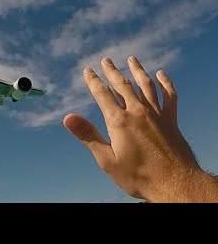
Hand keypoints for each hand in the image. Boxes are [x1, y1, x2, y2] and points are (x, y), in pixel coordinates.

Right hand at [64, 56, 217, 201]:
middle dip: (112, 71)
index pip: (102, 94)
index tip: (87, 70)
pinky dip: (166, 84)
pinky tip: (162, 75)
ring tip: (132, 59)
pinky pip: (169, 97)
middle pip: (123, 85)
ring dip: (137, 70)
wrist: (175, 184)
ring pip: (146, 85)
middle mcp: (138, 112)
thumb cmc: (139, 176)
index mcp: (119, 121)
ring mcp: (156, 115)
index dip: (93, 80)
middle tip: (105, 60)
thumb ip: (88, 136)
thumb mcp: (107, 160)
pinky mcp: (171, 121)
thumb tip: (67, 117)